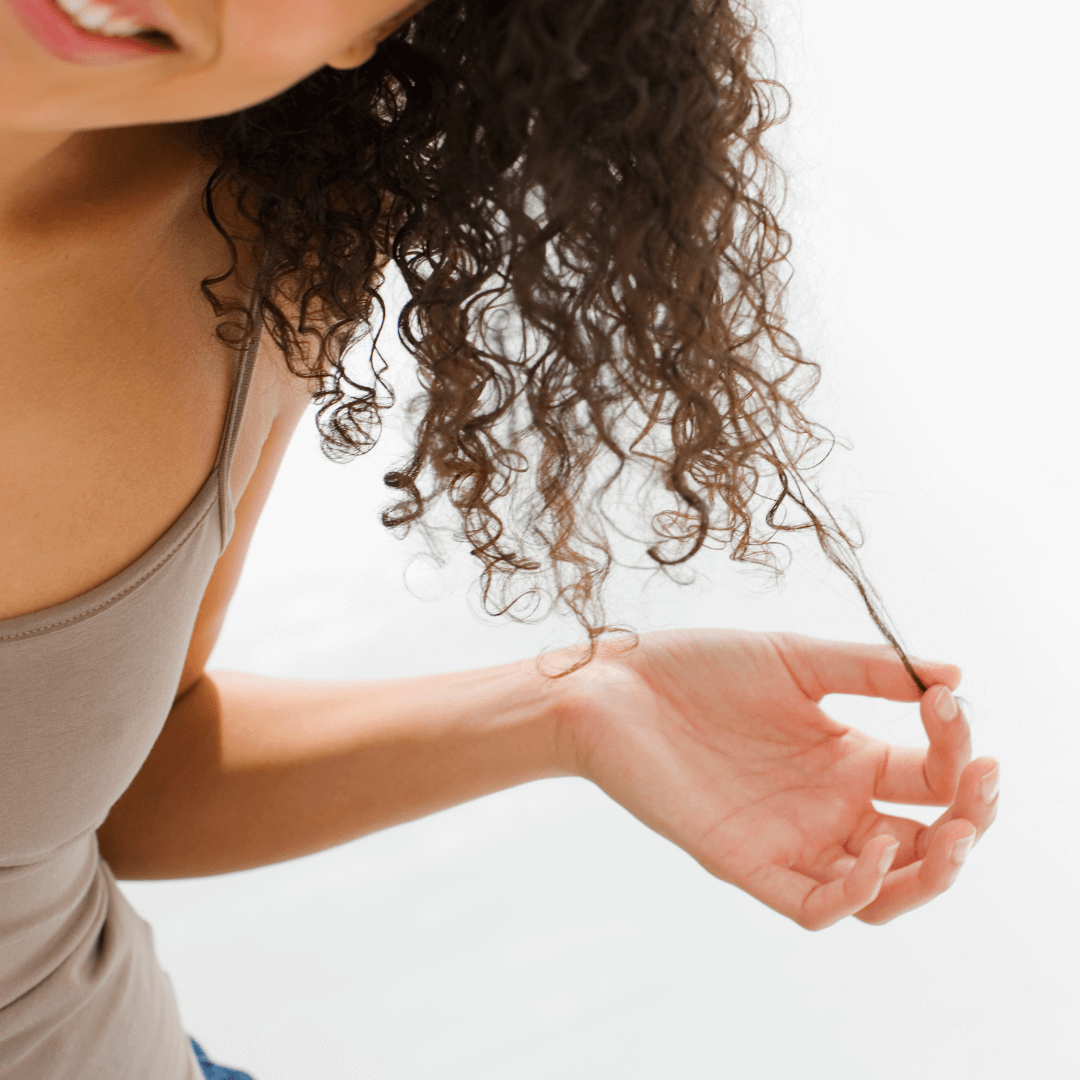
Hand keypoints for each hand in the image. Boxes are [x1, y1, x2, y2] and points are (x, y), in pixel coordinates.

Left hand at [561, 629, 998, 928]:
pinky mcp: (743, 861)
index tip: (948, 705)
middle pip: (922, 848)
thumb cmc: (695, 668)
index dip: (959, 753)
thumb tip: (956, 672)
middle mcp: (826, 808)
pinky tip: (870, 845)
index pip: (931, 779)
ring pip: (882, 894)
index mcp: (844, 759)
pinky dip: (854, 892)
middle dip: (966, 827)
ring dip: (928, 874)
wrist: (611, 686)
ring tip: (951, 831)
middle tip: (979, 789)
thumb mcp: (792, 659)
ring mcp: (788, 839)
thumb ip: (868, 671)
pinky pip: (813, 905)